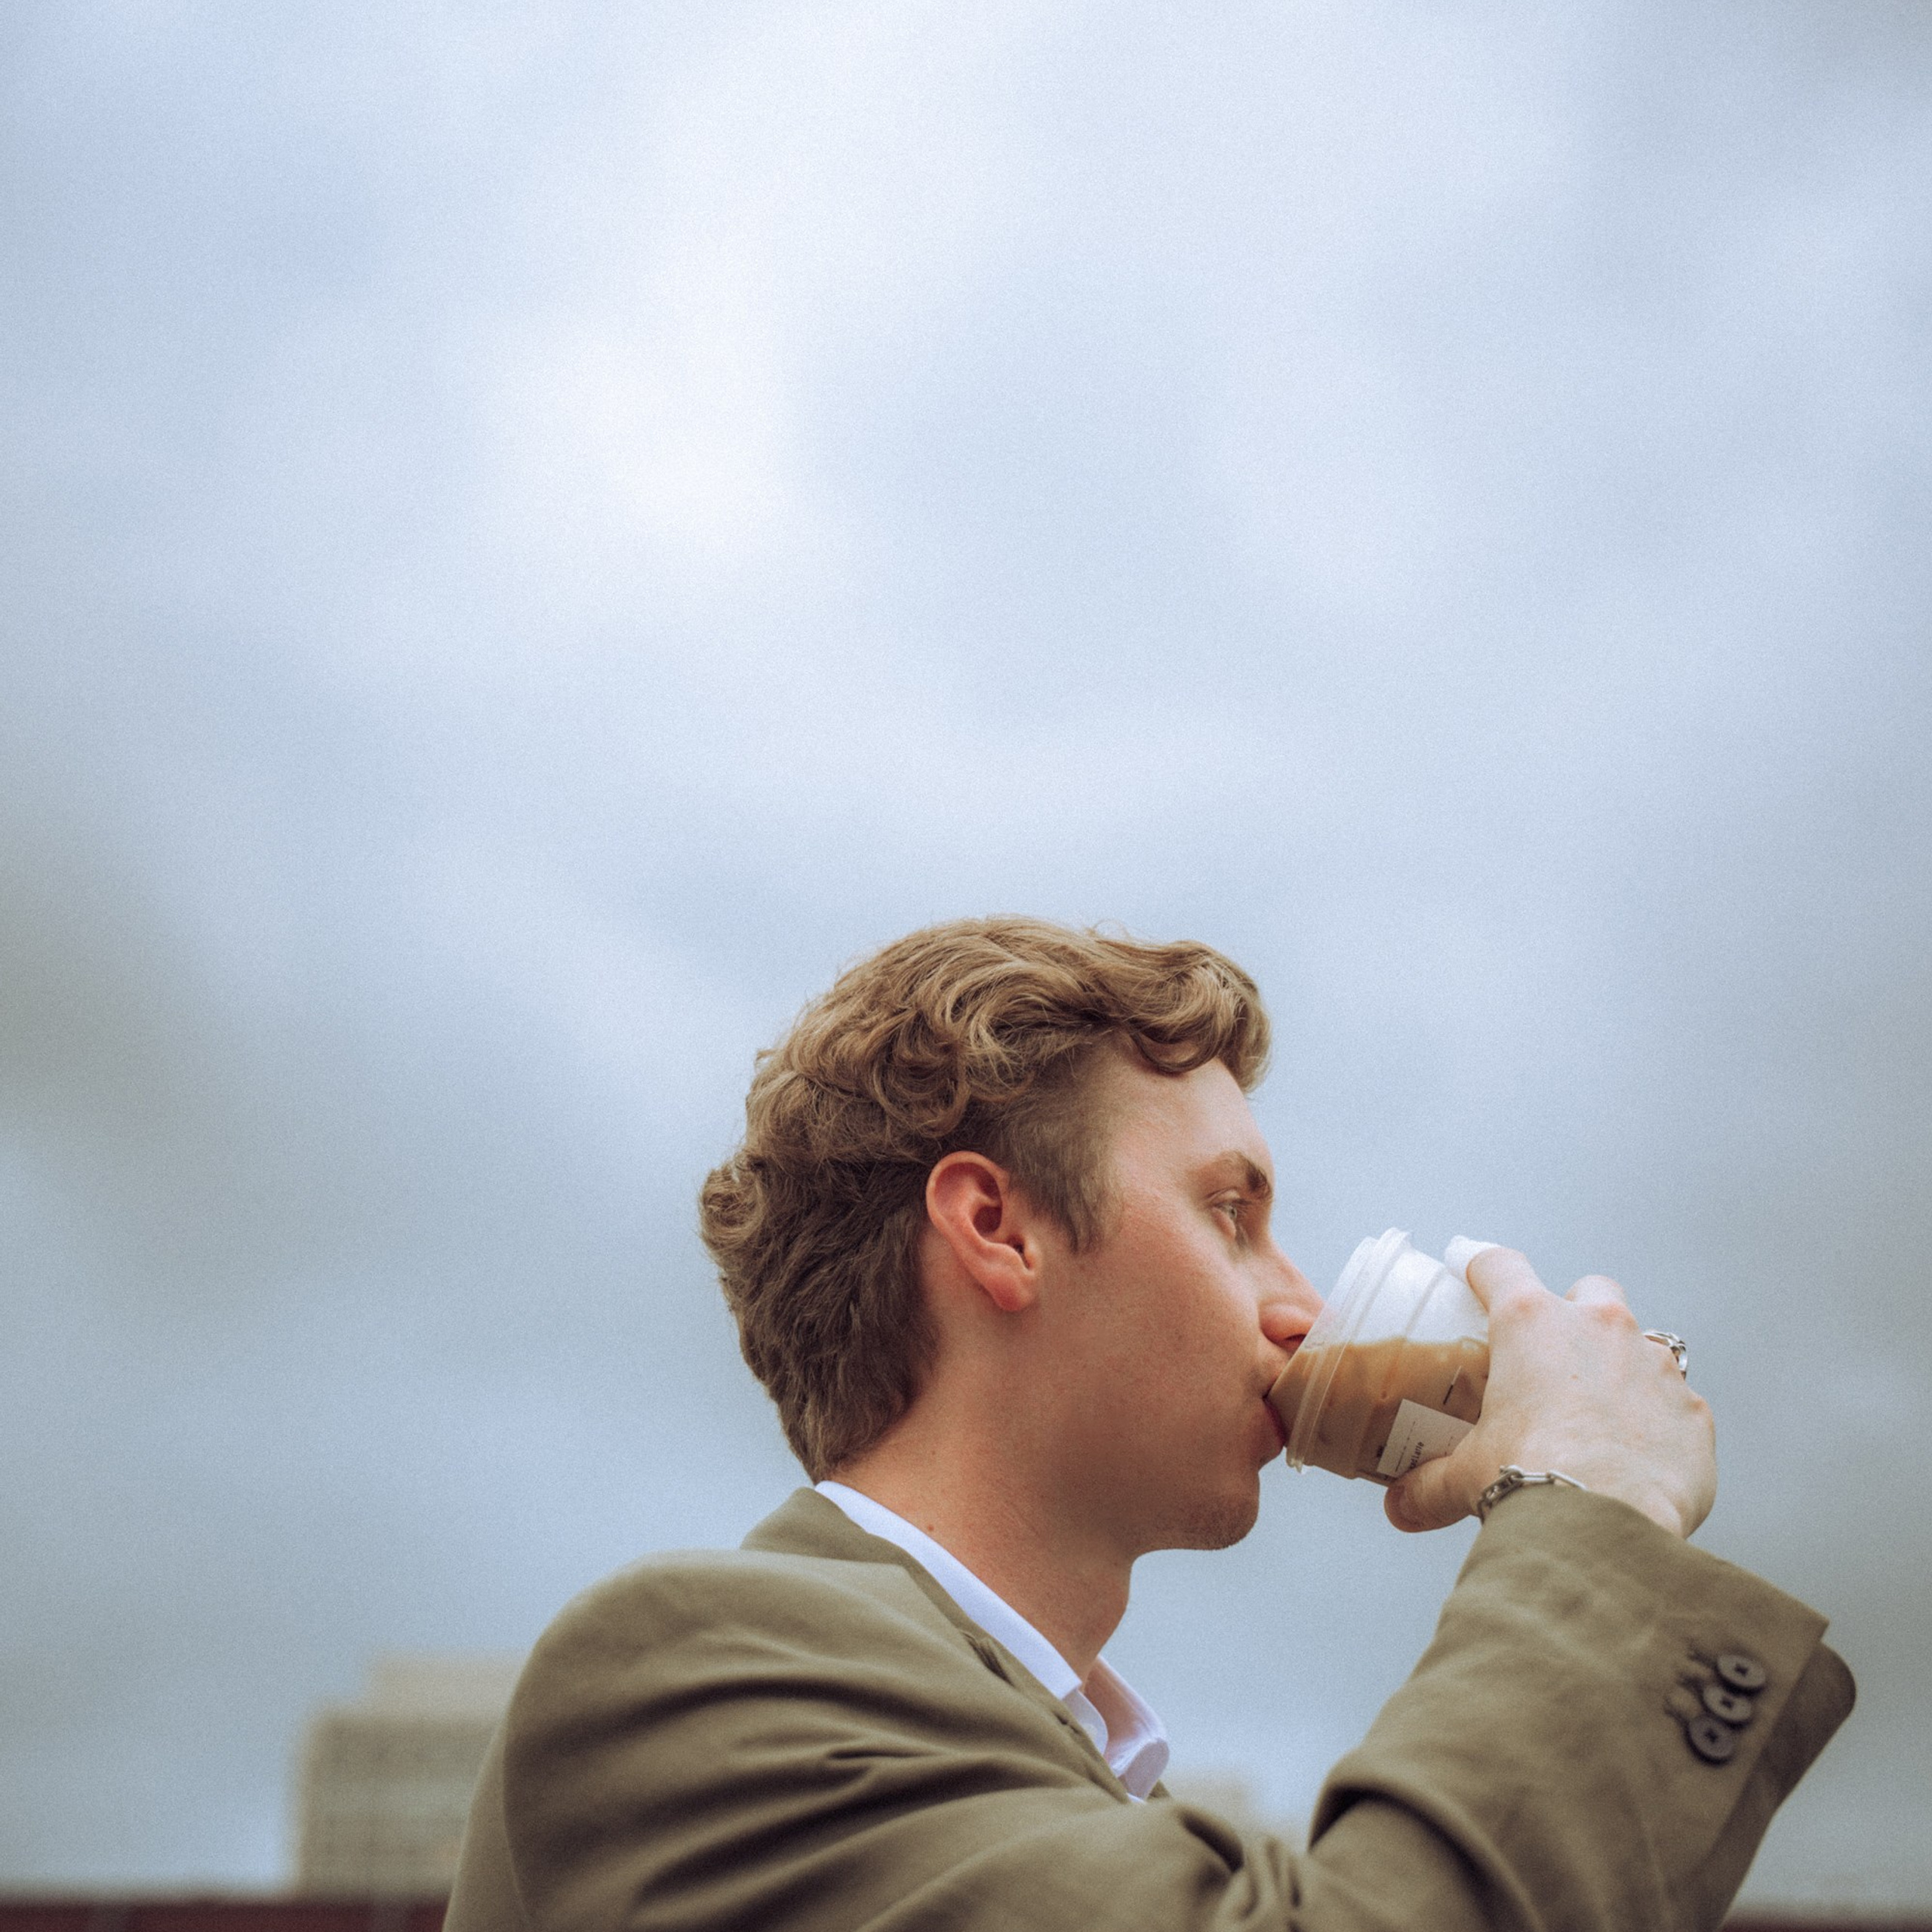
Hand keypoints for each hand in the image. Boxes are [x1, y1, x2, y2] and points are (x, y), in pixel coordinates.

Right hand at [1383, 1248, 1715, 1538]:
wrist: (1606, 1527)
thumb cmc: (1532, 1480)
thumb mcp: (1466, 1476)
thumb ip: (1430, 1484)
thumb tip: (1402, 1506)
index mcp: (1533, 1324)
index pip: (1499, 1266)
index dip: (1480, 1263)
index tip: (1469, 1264)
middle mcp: (1600, 1327)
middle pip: (1590, 1290)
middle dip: (1576, 1313)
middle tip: (1553, 1358)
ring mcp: (1655, 1366)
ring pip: (1643, 1344)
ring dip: (1622, 1368)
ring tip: (1599, 1417)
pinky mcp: (1694, 1413)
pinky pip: (1677, 1406)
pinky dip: (1658, 1424)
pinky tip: (1637, 1459)